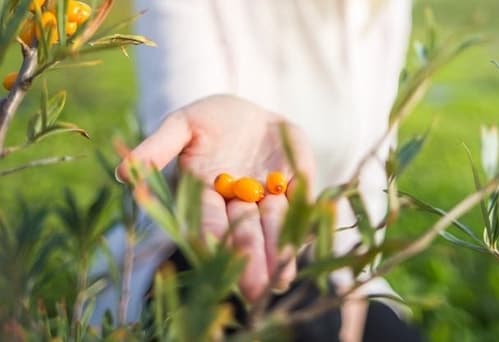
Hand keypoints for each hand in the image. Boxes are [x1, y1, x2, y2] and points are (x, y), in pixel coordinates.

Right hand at [117, 95, 314, 301]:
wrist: (246, 112)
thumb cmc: (207, 119)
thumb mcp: (182, 125)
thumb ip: (159, 146)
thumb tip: (124, 172)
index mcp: (206, 193)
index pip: (206, 218)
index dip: (209, 235)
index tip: (211, 253)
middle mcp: (237, 203)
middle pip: (242, 231)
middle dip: (248, 257)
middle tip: (255, 289)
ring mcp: (268, 195)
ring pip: (272, 224)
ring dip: (278, 250)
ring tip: (282, 277)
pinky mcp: (295, 183)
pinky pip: (300, 201)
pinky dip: (304, 219)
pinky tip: (304, 240)